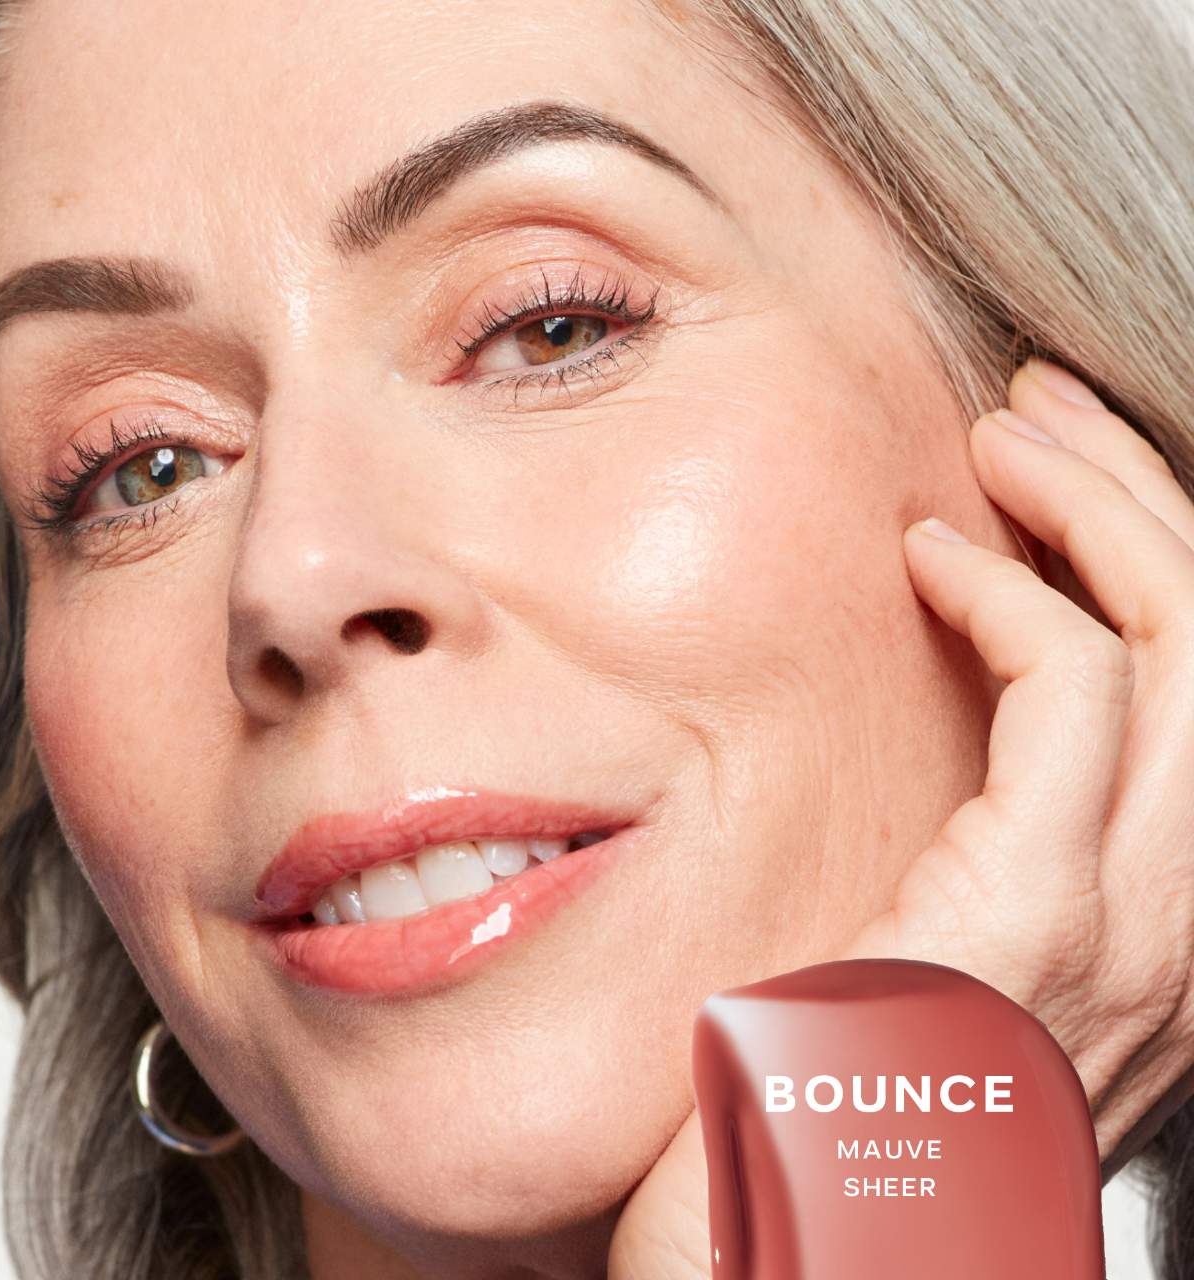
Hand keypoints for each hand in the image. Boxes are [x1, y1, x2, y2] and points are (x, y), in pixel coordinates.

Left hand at [607, 359, 1193, 1278]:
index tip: (1045, 478)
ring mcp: (1120, 938)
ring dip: (1105, 516)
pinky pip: (1076, 711)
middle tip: (1039, 415)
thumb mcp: (913, 965)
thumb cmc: (812, 1119)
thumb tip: (942, 732)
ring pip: (1191, 657)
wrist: (767, 1272)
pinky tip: (929, 560)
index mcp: (1139, 936)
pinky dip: (1016, 606)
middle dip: (1144, 503)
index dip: (1145, 562)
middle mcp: (1169, 937)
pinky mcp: (1026, 929)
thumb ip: (962, 862)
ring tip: (1005, 440)